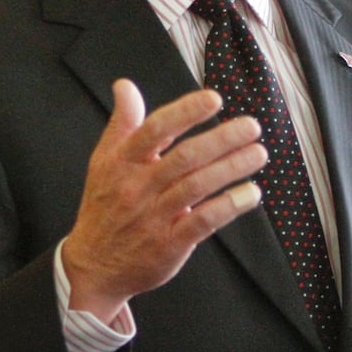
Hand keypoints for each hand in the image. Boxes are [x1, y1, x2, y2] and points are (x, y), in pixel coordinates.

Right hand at [60, 78, 267, 321]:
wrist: (93, 266)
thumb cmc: (104, 208)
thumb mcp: (103, 162)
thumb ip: (121, 123)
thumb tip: (125, 86)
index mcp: (122, 163)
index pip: (155, 129)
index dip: (185, 112)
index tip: (213, 99)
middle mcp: (138, 188)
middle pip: (184, 157)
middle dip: (221, 139)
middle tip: (251, 126)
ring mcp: (153, 217)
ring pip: (196, 187)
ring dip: (231, 168)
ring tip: (258, 153)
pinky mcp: (168, 244)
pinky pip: (202, 222)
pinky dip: (228, 206)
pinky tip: (251, 194)